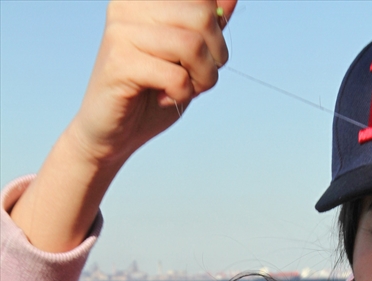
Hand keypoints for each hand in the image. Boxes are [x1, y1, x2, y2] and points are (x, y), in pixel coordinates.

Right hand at [9, 0, 235, 252]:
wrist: (112, 134)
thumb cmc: (150, 94)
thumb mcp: (188, 58)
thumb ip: (207, 27)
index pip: (204, 1)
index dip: (217, 32)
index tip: (204, 56)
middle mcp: (130, 4)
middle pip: (204, 16)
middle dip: (216, 56)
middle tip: (200, 79)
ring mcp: (122, 30)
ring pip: (192, 45)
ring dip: (202, 78)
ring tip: (185, 90)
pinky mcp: (120, 62)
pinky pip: (176, 75)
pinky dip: (182, 94)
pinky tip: (165, 98)